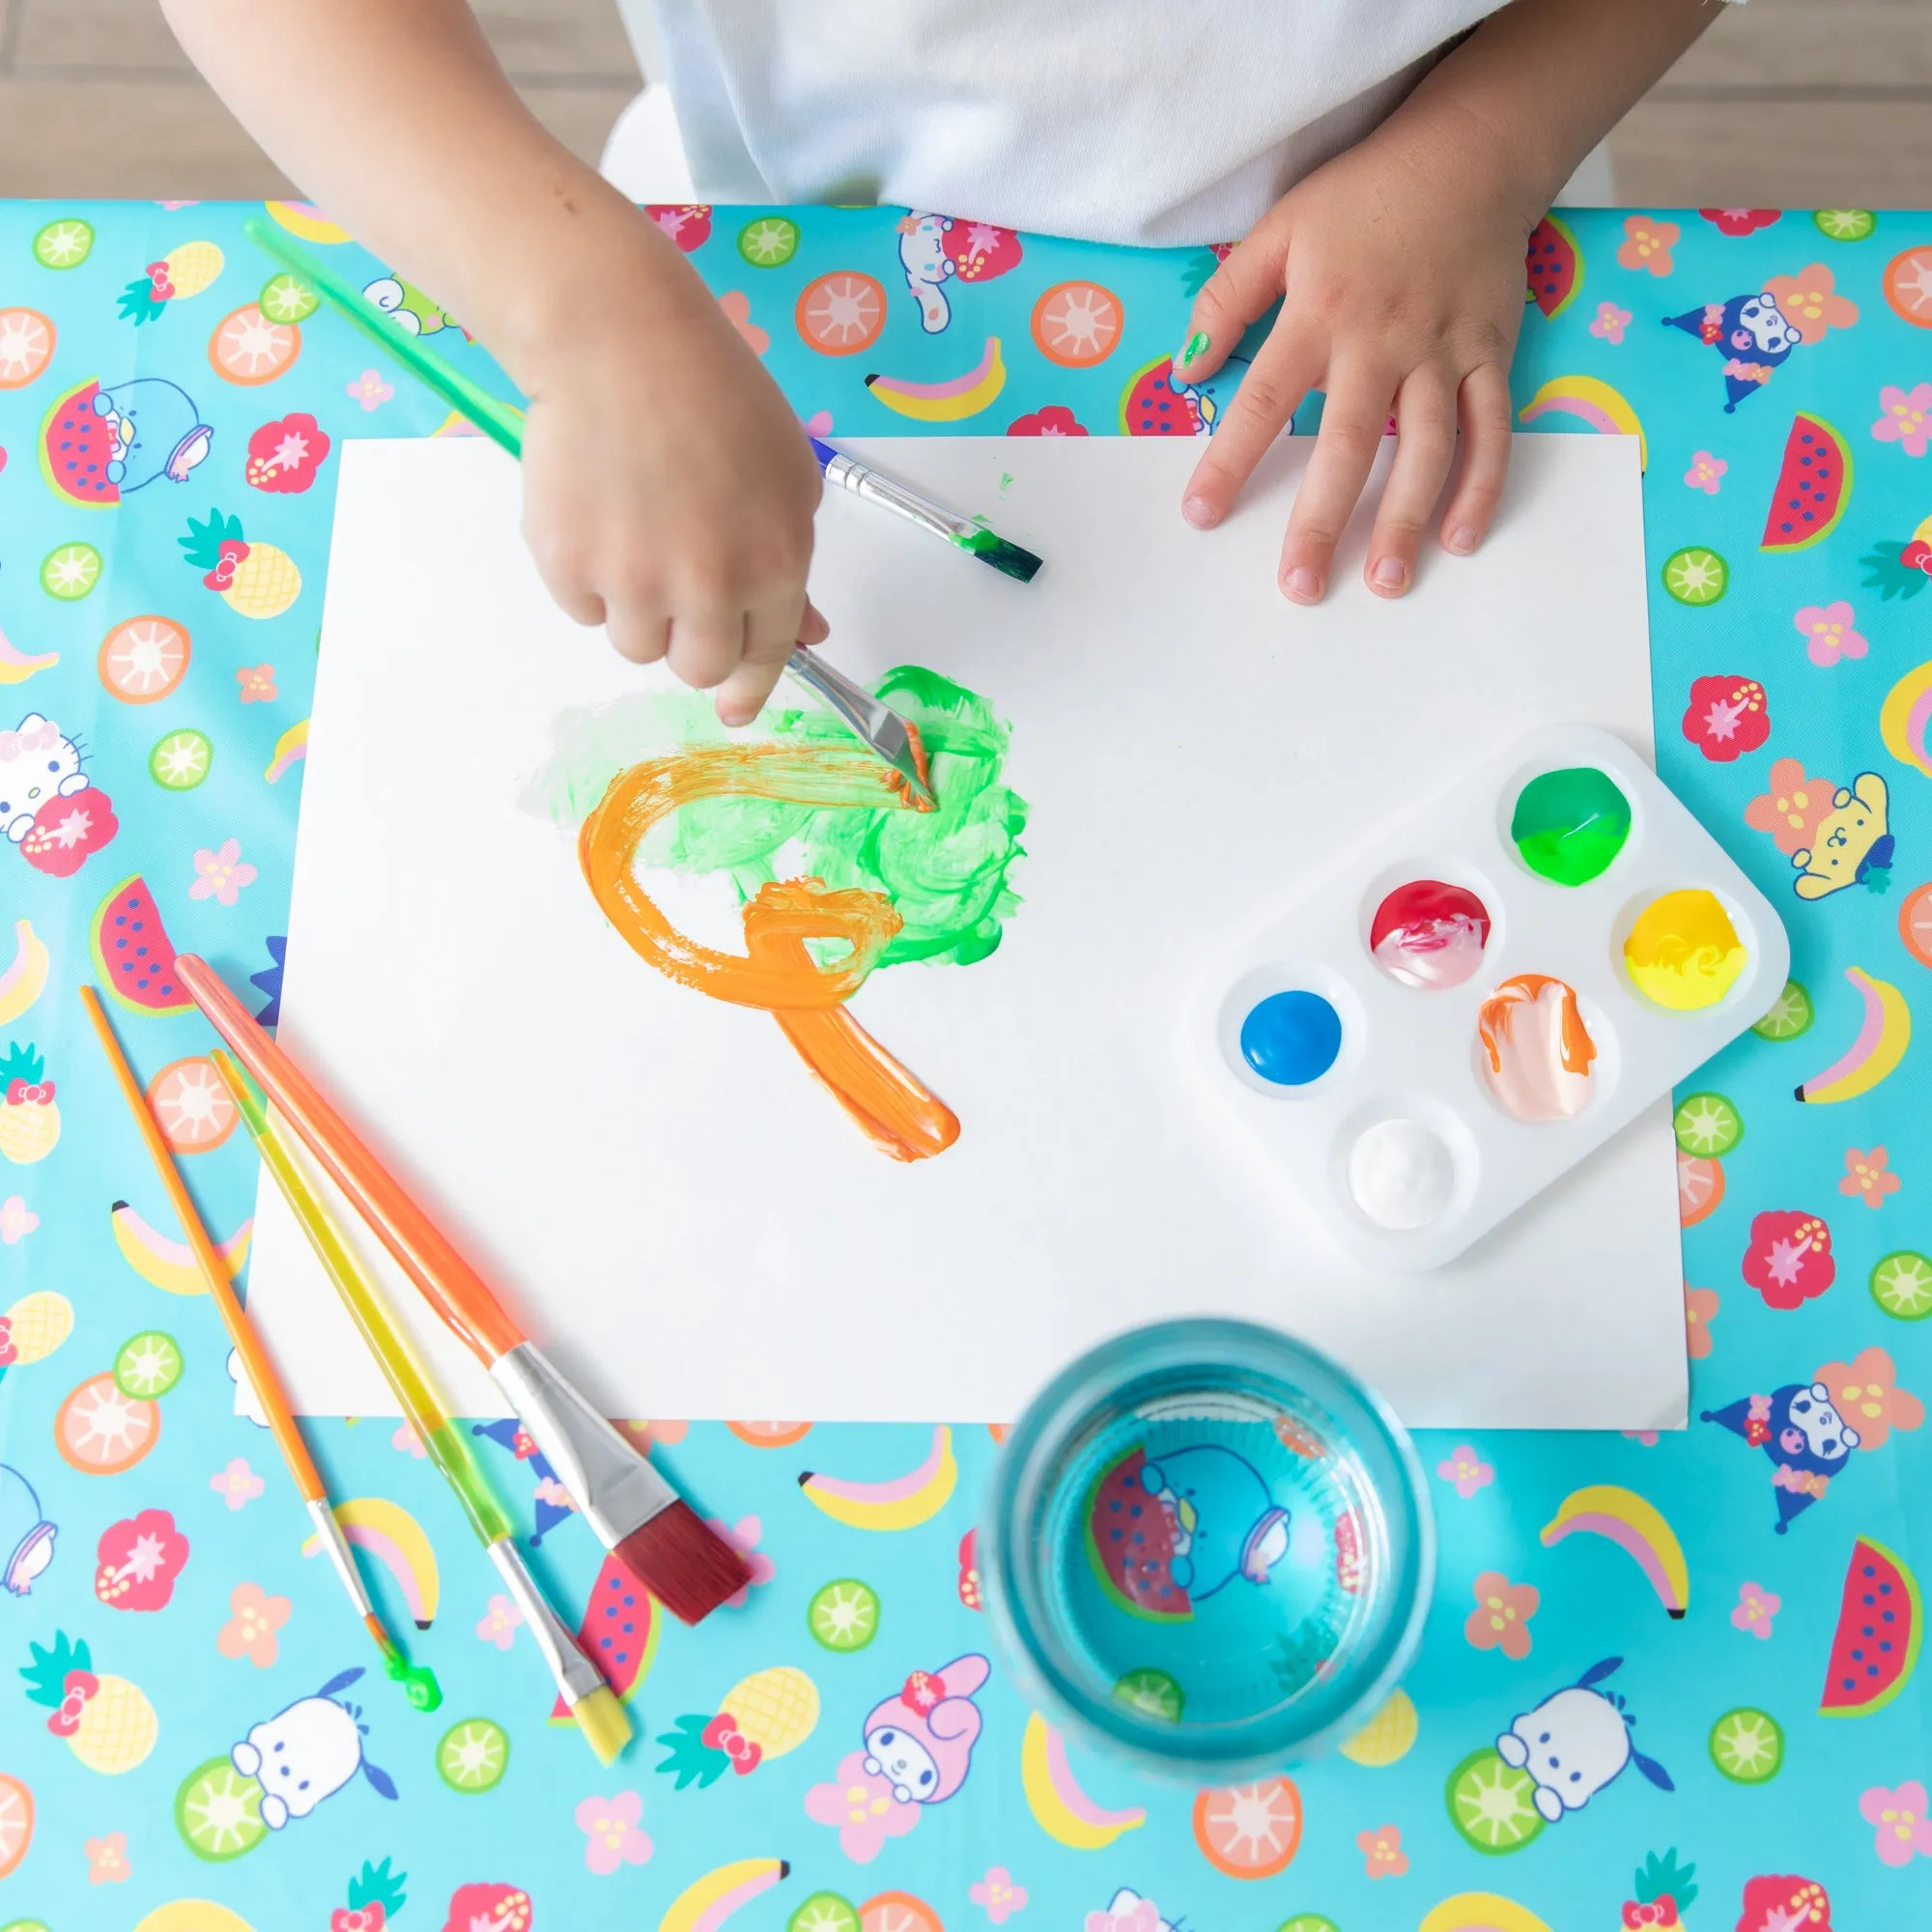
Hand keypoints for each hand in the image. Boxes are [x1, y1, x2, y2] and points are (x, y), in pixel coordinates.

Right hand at [515, 219, 826, 722]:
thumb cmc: (714, 395)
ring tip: (636, 528)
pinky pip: (582, 607)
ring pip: (634, 643)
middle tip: (678, 587)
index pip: (765, 657)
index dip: (748, 686)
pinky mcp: (568, 564)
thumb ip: (791, 564)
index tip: (735, 707)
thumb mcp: (788, 477)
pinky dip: (588, 576)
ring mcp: (633, 580)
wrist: (619, 341)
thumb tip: (806, 632)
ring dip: (637, 606)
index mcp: (774, 566)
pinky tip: (598, 510)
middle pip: (696, 668)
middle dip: (690, 641)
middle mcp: (708, 586)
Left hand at [1175, 116, 1536, 602]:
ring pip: (1426, 450)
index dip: (1229, 461)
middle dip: (1321, 521)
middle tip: (1300, 587)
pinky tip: (1460, 538)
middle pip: (1348, 446)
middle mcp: (1382, 342)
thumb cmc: (1364, 194)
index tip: (1200, 514)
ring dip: (1405, 520)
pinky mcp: (1491, 354)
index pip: (1263, 401)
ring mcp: (1443, 353)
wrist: (1470, 151)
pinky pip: (1490, 430)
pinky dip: (1482, 485)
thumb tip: (1186, 371)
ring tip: (1386, 583)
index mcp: (1320, 314)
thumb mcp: (1280, 229)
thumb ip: (1227, 300)